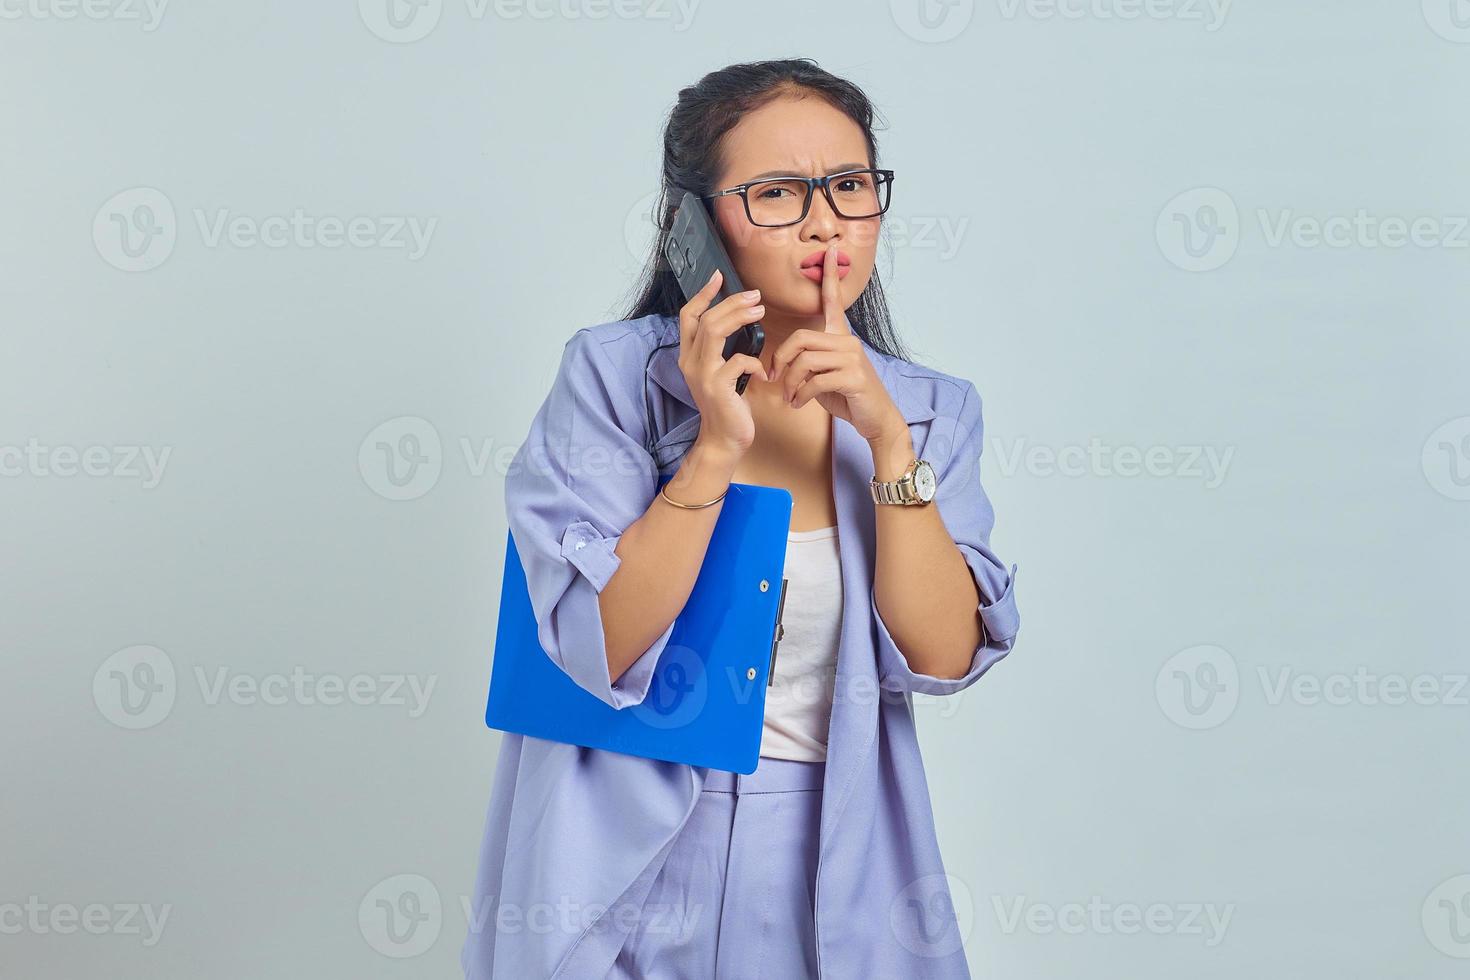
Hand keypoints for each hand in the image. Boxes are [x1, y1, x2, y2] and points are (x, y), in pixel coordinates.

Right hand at [676, 268, 767, 456]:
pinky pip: (737, 361)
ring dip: (739, 317)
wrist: (724, 439)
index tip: (719, 276)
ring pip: (714, 331)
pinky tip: (765, 372)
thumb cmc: (728, 404)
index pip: (688, 316)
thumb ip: (723, 349)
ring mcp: (702, 374)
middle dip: (731, 302)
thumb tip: (742, 321)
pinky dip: (755, 361)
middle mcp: (690, 362)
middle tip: (755, 296)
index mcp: (689, 356)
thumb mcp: (721, 372)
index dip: (703, 294)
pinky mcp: (717, 387)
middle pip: (706, 318)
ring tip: (760, 311)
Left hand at [769, 243, 907, 443]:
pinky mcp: (853, 376)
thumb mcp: (823, 375)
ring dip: (789, 383)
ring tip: (788, 397)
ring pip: (804, 361)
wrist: (875, 419)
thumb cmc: (847, 396)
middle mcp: (847, 341)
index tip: (830, 250)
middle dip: (780, 360)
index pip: (834, 300)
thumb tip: (780, 366)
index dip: (830, 275)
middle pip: (800, 338)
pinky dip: (800, 395)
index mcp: (840, 336)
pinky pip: (814, 381)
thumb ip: (807, 363)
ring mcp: (851, 357)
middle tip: (774, 379)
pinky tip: (798, 404)